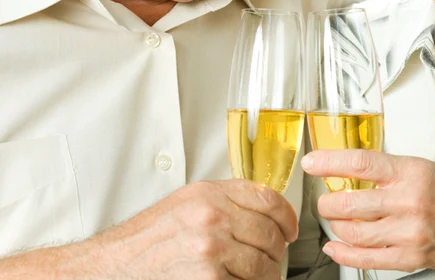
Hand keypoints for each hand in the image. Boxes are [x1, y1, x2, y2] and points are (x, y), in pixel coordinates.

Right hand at [92, 179, 296, 278]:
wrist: (113, 267)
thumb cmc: (148, 238)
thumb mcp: (187, 203)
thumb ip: (225, 202)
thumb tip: (263, 211)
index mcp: (210, 194)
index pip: (267, 198)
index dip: (287, 216)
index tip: (290, 229)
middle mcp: (212, 217)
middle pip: (270, 234)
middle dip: (278, 250)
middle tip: (275, 258)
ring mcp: (210, 250)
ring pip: (264, 265)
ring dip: (267, 275)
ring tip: (259, 276)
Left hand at [302, 150, 434, 279]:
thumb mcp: (424, 168)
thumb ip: (388, 170)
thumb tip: (349, 168)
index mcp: (412, 172)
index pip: (361, 163)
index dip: (330, 162)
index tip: (311, 162)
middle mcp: (409, 202)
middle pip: (350, 202)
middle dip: (327, 202)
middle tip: (324, 199)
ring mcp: (409, 233)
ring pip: (353, 231)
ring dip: (335, 226)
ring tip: (334, 219)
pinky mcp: (409, 258)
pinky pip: (366, 258)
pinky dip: (343, 253)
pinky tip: (336, 246)